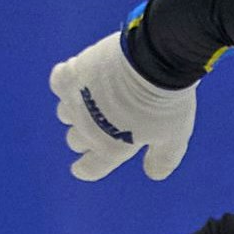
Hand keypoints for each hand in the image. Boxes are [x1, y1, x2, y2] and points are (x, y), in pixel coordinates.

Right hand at [49, 32, 195, 180]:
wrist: (153, 60)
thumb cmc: (165, 100)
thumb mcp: (175, 136)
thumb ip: (163, 159)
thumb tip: (153, 174)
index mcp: (110, 149)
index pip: (89, 168)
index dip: (85, 169)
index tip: (81, 168)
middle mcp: (87, 130)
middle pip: (76, 140)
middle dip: (88, 134)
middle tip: (107, 120)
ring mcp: (76, 102)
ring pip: (65, 113)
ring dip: (77, 108)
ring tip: (97, 95)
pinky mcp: (72, 76)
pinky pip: (59, 81)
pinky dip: (68, 80)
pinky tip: (83, 73)